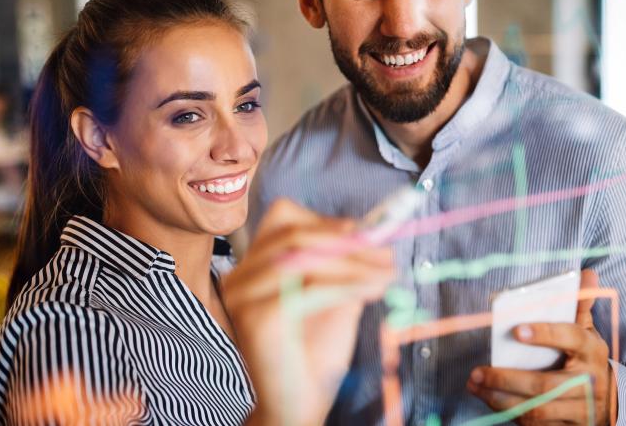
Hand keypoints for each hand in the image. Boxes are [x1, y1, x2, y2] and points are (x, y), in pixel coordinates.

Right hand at [221, 199, 393, 425]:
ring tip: (387, 273)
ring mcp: (244, 299)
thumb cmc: (312, 356)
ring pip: (303, 258)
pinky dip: (348, 284)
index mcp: (252, 268)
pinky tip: (374, 289)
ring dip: (354, 262)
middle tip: (385, 252)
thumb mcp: (333, 300)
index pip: (282, 219)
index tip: (365, 231)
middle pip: (293, 233)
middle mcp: (239, 279)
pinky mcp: (259, 319)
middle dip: (347, 241)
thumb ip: (345, 267)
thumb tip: (375, 235)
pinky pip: (311, 289)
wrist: (295, 407)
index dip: (326, 220)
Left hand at [467, 269, 616, 425]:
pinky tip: (491, 401)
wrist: (612, 401)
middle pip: (545, 384)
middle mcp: (590, 382)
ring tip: (476, 386)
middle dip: (507, 379)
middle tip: (478, 372)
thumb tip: (587, 274)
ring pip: (537, 409)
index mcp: (593, 350)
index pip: (571, 338)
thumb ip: (581, 305)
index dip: (545, 334)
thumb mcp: (589, 332)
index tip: (516, 329)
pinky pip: (536, 425)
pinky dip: (511, 415)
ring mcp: (581, 409)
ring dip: (501, 400)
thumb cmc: (588, 359)